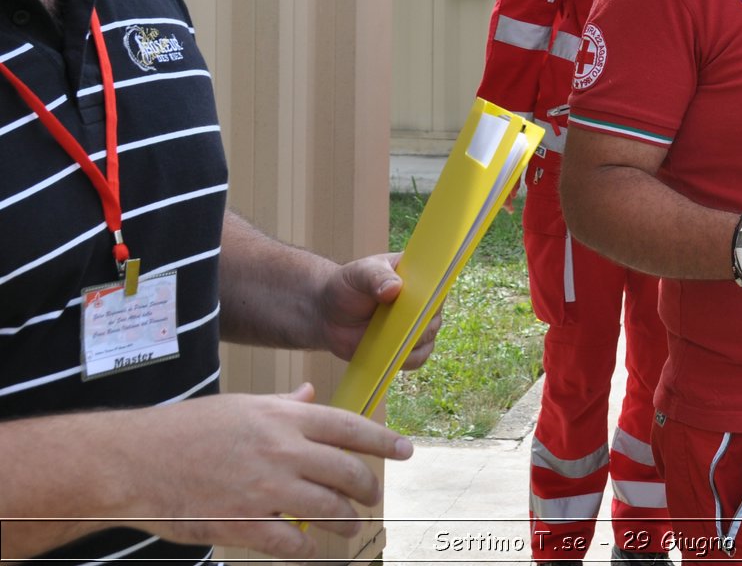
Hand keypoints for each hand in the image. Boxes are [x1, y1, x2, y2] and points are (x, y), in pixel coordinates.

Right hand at [133, 383, 413, 560]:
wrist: (132, 461)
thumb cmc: (185, 430)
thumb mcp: (241, 406)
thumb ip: (283, 405)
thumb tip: (311, 395)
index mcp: (284, 418)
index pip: (351, 428)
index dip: (384, 442)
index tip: (406, 451)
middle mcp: (282, 450)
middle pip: (348, 472)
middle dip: (368, 488)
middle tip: (371, 497)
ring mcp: (264, 488)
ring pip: (330, 510)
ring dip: (347, 523)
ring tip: (350, 528)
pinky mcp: (243, 523)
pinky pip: (293, 543)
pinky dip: (310, 550)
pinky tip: (313, 551)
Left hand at [319, 254, 440, 369]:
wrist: (329, 314)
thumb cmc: (347, 286)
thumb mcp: (359, 273)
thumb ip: (375, 277)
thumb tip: (394, 288)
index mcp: (418, 278)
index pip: (437, 286)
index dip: (432, 295)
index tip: (420, 301)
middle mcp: (422, 304)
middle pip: (434, 316)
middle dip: (418, 323)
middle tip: (397, 323)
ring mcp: (414, 327)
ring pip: (427, 339)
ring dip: (410, 342)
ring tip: (387, 339)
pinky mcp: (405, 348)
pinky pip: (417, 359)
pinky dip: (406, 360)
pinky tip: (390, 355)